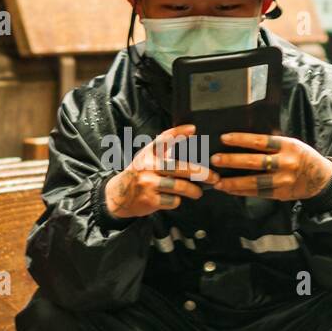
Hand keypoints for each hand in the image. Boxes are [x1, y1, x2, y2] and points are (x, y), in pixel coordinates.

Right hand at [104, 124, 219, 217]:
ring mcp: (148, 183)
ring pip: (179, 187)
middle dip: (201, 173)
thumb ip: (166, 145)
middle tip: (213, 177)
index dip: (177, 132)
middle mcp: (148, 166)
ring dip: (193, 191)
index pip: (162, 139)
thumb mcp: (148, 156)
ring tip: (198, 192)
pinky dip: (177, 201)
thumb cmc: (139, 173)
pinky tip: (176, 199)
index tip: (193, 129)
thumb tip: (190, 131)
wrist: (119, 195)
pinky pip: (172, 201)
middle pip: (179, 168)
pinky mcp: (149, 200)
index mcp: (148, 154)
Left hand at [211, 132, 331, 199]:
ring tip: (218, 182)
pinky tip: (230, 190)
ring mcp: (283, 180)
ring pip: (254, 182)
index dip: (241, 139)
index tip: (224, 138)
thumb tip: (244, 139)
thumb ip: (273, 142)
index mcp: (288, 146)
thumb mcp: (291, 143)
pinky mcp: (281, 193)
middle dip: (232, 161)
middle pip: (254, 162)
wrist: (321, 179)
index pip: (261, 141)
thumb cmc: (302, 157)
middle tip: (215, 160)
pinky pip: (258, 193)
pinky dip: (242, 191)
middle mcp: (285, 163)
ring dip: (234, 182)